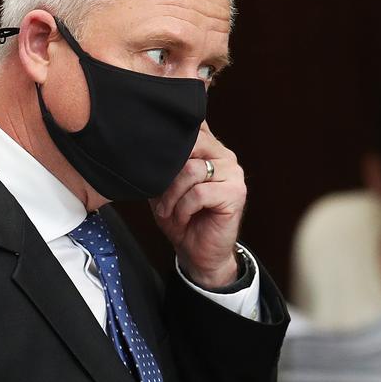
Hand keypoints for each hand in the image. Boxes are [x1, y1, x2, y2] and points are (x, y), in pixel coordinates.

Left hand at [151, 122, 245, 288]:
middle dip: (167, 172)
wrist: (197, 253)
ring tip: (167, 210)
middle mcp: (224, 157)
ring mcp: (233, 174)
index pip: (192, 128)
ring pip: (191, 171)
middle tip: (158, 194)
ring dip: (172, 195)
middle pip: (190, 145)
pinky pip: (199, 193)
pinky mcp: (235, 194)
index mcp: (210, 149)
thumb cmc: (182, 219)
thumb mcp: (163, 186)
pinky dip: (184, 208)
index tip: (154, 160)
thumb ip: (161, 164)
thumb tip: (144, 146)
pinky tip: (182, 217)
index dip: (171, 142)